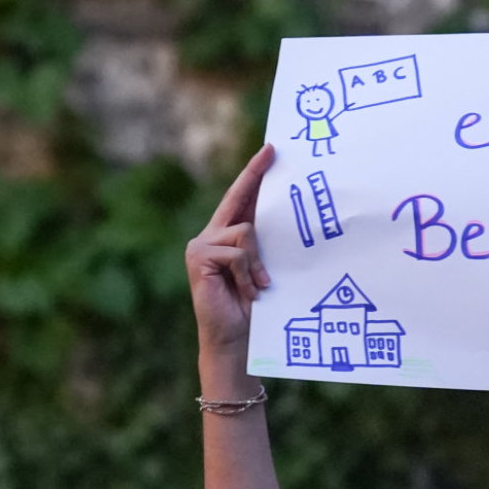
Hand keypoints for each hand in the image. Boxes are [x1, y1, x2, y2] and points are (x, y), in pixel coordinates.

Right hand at [186, 144, 275, 354]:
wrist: (235, 339)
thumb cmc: (253, 307)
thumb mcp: (264, 267)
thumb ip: (266, 243)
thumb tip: (288, 211)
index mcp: (228, 236)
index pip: (242, 199)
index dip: (254, 173)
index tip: (271, 150)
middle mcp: (211, 235)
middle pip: (238, 199)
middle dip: (256, 174)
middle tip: (274, 151)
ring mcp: (201, 245)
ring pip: (246, 231)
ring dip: (258, 262)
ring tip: (259, 285)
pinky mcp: (199, 257)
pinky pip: (237, 251)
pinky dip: (248, 271)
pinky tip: (249, 290)